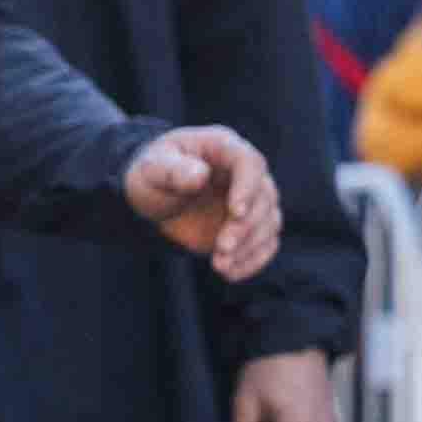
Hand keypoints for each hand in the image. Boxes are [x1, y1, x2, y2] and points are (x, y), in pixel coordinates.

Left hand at [123, 123, 279, 280]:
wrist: (153, 198)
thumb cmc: (152, 174)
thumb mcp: (152, 168)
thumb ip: (173, 170)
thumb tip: (199, 175)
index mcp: (223, 147)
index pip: (249, 162)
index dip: (248, 187)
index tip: (235, 212)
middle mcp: (245, 173)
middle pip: (264, 197)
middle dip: (245, 227)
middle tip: (221, 249)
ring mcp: (251, 201)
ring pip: (270, 222)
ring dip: (249, 247)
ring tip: (219, 265)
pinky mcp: (249, 227)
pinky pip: (265, 244)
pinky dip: (252, 261)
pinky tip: (230, 273)